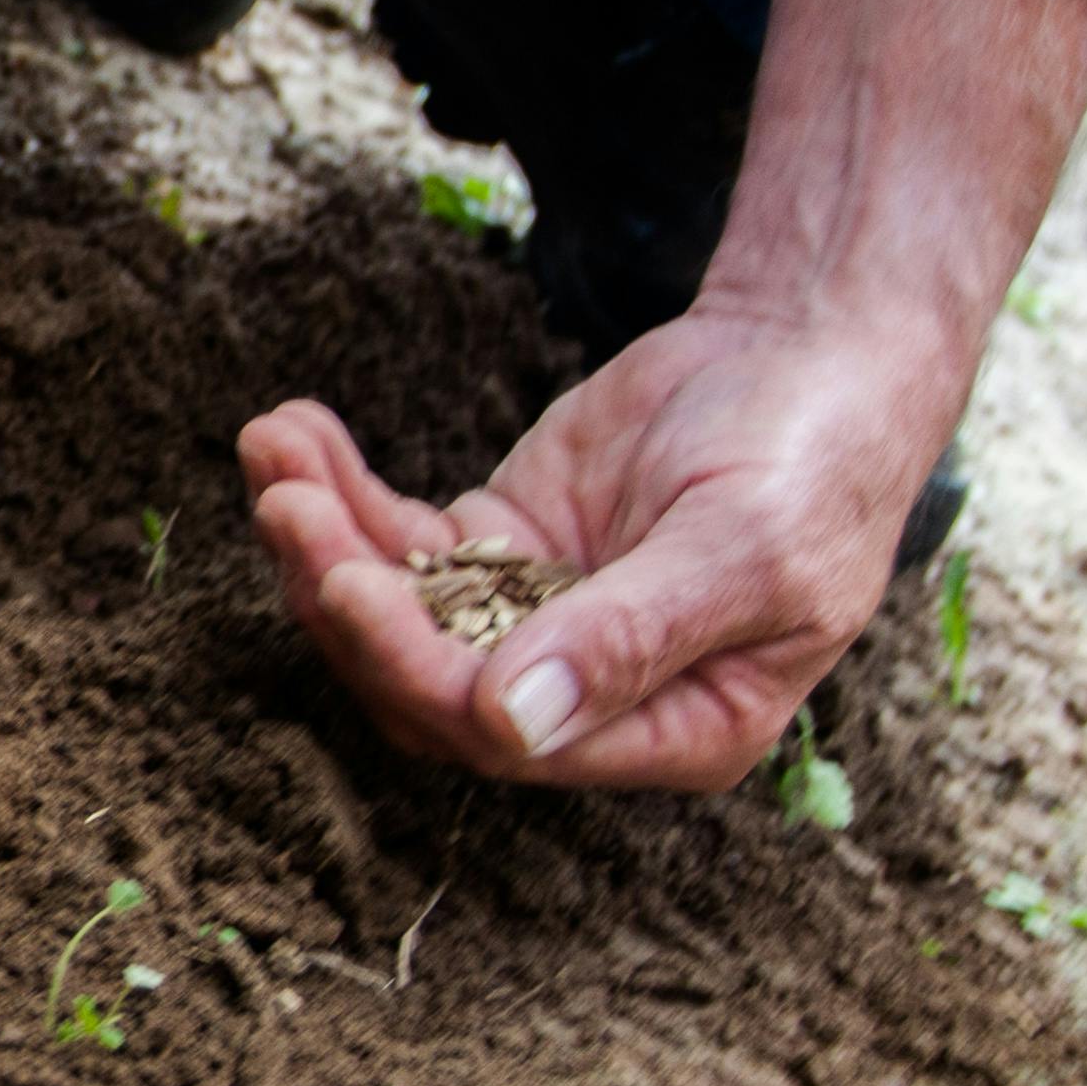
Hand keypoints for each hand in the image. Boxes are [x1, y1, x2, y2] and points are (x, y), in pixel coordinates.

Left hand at [238, 288, 961, 787]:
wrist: (814, 351)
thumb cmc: (813, 461)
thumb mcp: (745, 551)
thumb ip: (631, 638)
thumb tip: (514, 724)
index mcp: (670, 730)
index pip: (506, 734)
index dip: (415, 667)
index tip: (350, 581)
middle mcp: (587, 697)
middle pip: (424, 679)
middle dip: (343, 595)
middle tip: (285, 502)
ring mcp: (531, 619)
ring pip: (395, 608)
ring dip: (321, 537)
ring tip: (272, 449)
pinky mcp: (499, 545)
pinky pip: (398, 538)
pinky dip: (340, 490)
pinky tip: (293, 430)